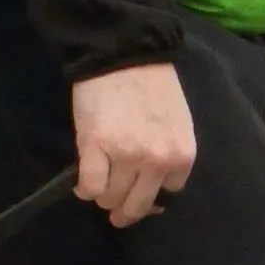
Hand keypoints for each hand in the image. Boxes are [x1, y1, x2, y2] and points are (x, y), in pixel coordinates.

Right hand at [71, 62, 194, 226]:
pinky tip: (82, 182)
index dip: (150, 195)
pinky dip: (84, 189)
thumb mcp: (177, 123)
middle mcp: (157, 161)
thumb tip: (155, 191)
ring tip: (98, 184)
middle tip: (114, 210)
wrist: (123, 53)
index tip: (138, 190)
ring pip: (111, 198)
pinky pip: (90, 187)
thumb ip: (170, 155)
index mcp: (182, 155)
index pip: (167, 196)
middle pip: (137, 205)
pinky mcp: (95, 148)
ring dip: (103, 196)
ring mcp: (126, 156)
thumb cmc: (152, 84)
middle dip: (124, 211)